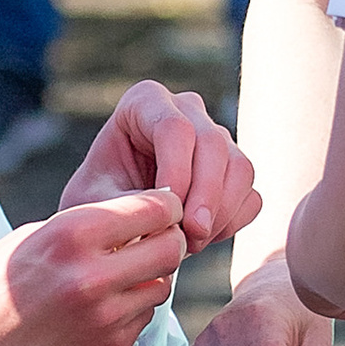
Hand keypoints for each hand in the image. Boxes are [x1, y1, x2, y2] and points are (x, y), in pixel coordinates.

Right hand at [0, 191, 188, 345]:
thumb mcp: (30, 238)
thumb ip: (86, 227)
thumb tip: (135, 219)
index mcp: (71, 236)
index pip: (154, 208)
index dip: (163, 204)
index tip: (158, 206)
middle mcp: (94, 277)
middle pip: (170, 248)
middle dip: (165, 239)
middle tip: (150, 238)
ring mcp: (105, 320)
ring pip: (161, 286)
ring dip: (147, 277)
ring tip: (115, 275)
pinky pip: (142, 318)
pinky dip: (129, 309)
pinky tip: (97, 308)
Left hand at [61, 79, 257, 251]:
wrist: (112, 219)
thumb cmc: (96, 202)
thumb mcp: (94, 201)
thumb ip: (125, 202)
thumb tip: (169, 208)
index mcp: (145, 101)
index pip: (174, 128)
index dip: (177, 171)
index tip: (168, 213)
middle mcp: (186, 110)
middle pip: (213, 144)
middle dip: (205, 196)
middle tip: (189, 238)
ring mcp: (215, 137)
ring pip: (240, 168)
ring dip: (221, 213)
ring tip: (191, 244)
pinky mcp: (233, 171)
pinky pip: (250, 195)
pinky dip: (232, 223)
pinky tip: (203, 240)